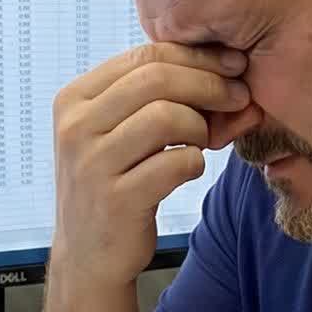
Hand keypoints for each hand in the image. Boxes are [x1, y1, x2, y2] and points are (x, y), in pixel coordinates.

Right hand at [50, 43, 261, 288]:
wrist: (88, 256)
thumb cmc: (113, 184)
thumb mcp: (117, 132)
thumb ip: (156, 97)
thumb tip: (226, 69)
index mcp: (74, 99)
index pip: (144, 55)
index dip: (196, 56)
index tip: (231, 66)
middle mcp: (76, 127)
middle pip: (157, 78)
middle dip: (209, 84)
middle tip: (238, 97)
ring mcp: (92, 164)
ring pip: (168, 116)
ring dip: (200, 126)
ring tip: (202, 141)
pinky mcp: (117, 199)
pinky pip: (178, 162)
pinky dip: (195, 162)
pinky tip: (188, 170)